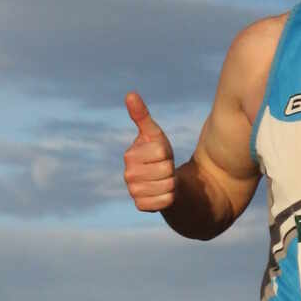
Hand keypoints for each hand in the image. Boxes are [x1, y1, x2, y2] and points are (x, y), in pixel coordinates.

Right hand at [123, 91, 175, 211]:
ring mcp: (134, 192)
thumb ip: (142, 116)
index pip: (161, 152)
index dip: (167, 153)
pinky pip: (166, 201)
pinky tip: (164, 193)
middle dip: (170, 169)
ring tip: (164, 180)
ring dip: (171, 183)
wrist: (163, 182)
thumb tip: (130, 94)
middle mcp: (128, 175)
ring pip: (167, 185)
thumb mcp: (154, 135)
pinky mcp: (142, 207)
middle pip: (165, 169)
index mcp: (130, 156)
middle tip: (163, 169)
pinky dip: (170, 197)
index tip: (161, 155)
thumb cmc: (158, 156)